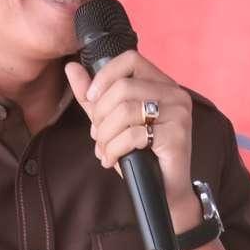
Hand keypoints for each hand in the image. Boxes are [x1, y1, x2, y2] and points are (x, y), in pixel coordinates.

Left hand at [65, 50, 194, 211]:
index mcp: (161, 83)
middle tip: (97, 134)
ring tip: (103, 149)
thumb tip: (71, 67)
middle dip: (100, 113)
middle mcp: (174, 94)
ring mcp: (179, 113)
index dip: (104, 76)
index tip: (91, 98)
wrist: (163, 190)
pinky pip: (134, 135)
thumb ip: (92, 94)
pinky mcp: (177, 136)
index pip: (130, 59)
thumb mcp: (110, 119)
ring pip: (126, 110)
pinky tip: (111, 160)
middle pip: (123, 86)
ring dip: (105, 134)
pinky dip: (115, 149)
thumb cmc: (139, 152)